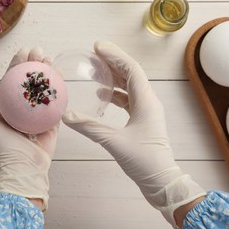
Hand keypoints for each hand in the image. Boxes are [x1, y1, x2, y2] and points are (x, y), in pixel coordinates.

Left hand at [0, 47, 56, 210]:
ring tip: (50, 58)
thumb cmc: (0, 145)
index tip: (24, 51)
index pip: (13, 79)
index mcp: (8, 105)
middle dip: (35, 63)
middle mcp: (24, 107)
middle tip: (39, 51)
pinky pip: (57, 102)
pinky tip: (60, 75)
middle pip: (31, 80)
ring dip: (48, 71)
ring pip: (45, 88)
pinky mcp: (52, 121)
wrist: (22, 166)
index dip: (18, 64)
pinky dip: (59, 88)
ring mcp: (39, 114)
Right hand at [62, 41, 205, 225]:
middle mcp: (149, 102)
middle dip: (113, 62)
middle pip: (131, 74)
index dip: (114, 56)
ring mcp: (147, 111)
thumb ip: (90, 127)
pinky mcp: (143, 121)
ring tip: (97, 71)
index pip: (131, 70)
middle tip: (95, 54)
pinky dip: (116, 94)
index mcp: (147, 102)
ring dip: (115, 77)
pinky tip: (103, 96)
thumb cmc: (145, 161)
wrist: (161, 181)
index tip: (98, 47)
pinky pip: (129, 99)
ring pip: (130, 86)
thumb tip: (67, 116)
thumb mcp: (114, 142)